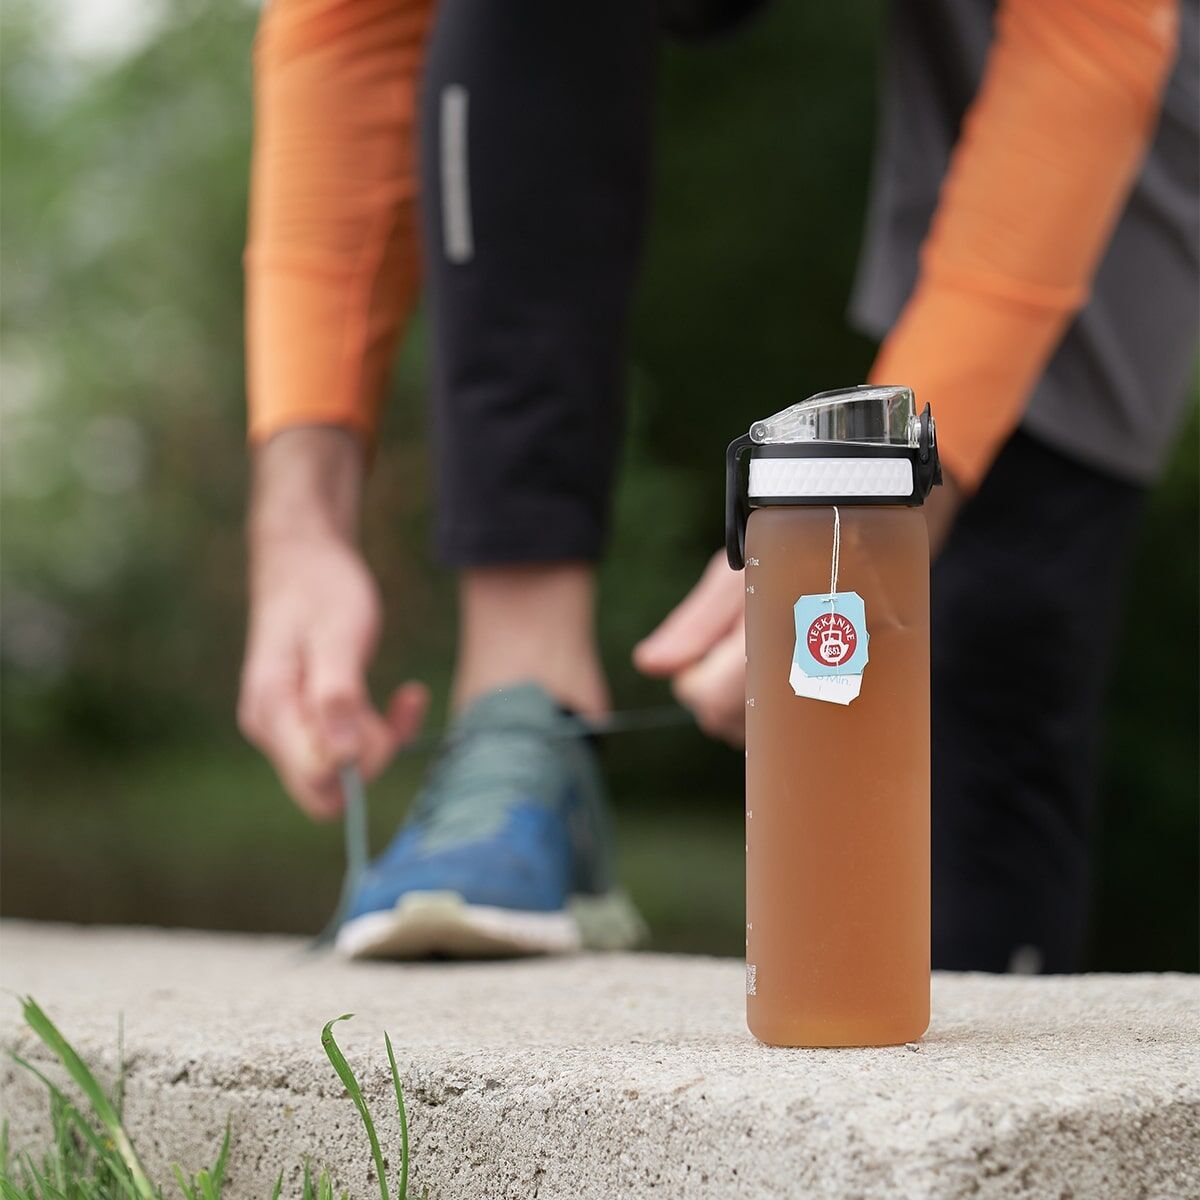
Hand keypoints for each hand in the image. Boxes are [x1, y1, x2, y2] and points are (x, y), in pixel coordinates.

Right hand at [237, 428, 427, 817]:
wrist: (304, 556)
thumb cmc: (321, 589)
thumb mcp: (338, 637)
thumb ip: (336, 696)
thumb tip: (342, 759)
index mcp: (272, 712)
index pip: (317, 784)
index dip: (360, 767)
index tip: (383, 719)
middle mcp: (272, 728)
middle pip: (330, 784)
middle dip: (372, 754)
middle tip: (399, 706)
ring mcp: (288, 724)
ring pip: (344, 766)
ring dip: (381, 736)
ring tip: (407, 695)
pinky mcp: (308, 716)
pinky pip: (348, 745)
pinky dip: (379, 727)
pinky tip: (406, 695)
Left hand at [631, 470, 961, 747]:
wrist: (872, 534)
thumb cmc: (797, 540)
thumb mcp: (737, 572)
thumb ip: (694, 625)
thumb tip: (650, 664)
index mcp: (771, 642)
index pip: (707, 701)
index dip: (694, 679)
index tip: (710, 646)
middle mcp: (801, 676)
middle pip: (726, 722)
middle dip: (717, 691)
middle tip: (738, 644)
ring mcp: (828, 692)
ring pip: (754, 730)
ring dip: (747, 700)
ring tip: (771, 649)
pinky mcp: (845, 699)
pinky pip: (788, 729)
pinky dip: (777, 705)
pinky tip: (791, 666)